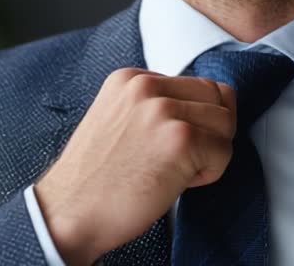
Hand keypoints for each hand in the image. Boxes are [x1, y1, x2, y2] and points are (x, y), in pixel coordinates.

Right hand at [33, 67, 235, 264]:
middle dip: (212, 130)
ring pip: (225, 122)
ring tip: (177, 171)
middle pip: (217, 96)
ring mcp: (163, 111)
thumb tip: (202, 109)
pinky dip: (209, 173)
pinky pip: (223, 152)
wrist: (68, 213)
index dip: (197, 119)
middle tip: (186, 159)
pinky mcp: (180, 139)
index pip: (197, 84)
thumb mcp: (117, 120)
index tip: (175, 144)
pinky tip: (177, 183)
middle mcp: (146, 87)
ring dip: (211, 152)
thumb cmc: (95, 179)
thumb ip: (152, 106)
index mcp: (130, 78)